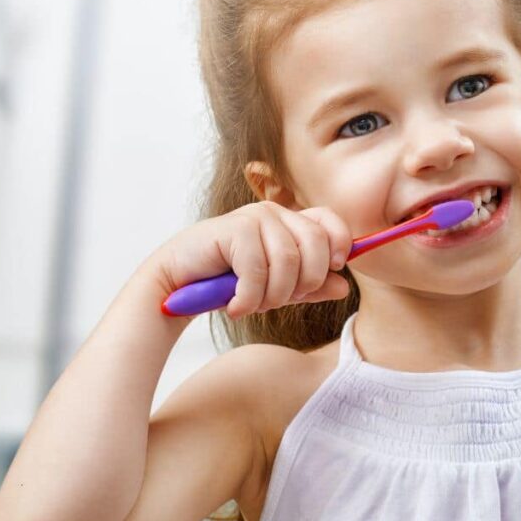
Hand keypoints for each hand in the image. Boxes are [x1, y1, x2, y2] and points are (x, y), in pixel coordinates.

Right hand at [144, 201, 352, 318]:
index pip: (330, 222)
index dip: (340, 245)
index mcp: (290, 222)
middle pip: (316, 243)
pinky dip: (250, 298)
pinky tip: (236, 307)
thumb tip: (344, 288)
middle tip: (280, 301)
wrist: (177, 286)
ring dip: (274, 295)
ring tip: (254, 306)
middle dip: (305, 282)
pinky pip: (257, 270)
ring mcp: (253, 218)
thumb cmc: (228, 284)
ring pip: (288, 261)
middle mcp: (274, 214)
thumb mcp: (277, 289)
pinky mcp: (233, 229)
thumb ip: (310, 288)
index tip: (333, 269)